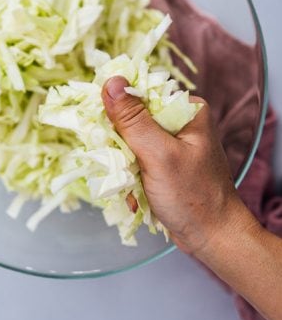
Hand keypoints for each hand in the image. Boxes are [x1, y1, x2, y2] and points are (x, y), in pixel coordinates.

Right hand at [102, 76, 247, 254]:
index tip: (107, 134)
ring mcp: (171, 144)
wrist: (213, 237)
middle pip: (131, 120)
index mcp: (186, 110)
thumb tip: (111, 82)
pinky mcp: (164, 164)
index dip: (117, 111)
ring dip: (124, 166)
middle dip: (120, 147)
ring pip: (129, 143)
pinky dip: (130, 178)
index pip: (140, 95)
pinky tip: (135, 195)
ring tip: (132, 187)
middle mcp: (180, 122)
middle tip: (123, 168)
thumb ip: (133, 120)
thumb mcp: (159, 154)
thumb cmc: (193, 196)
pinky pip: (135, 161)